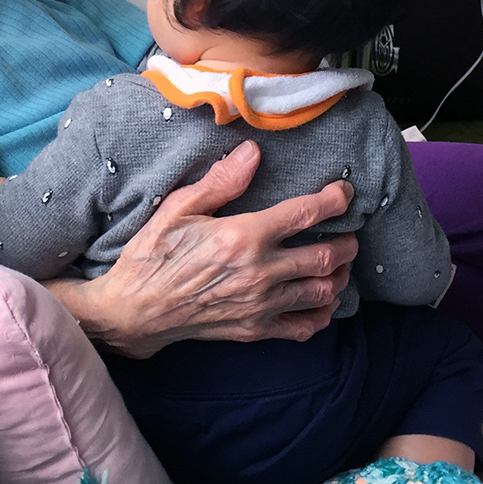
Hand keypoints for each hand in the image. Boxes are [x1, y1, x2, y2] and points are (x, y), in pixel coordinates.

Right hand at [43, 140, 355, 357]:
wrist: (134, 311)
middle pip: (327, 256)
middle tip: (348, 231)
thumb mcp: (178, 208)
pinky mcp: (255, 329)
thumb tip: (253, 153)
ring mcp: (260, 305)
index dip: (335, 200)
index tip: (343, 192)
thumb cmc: (153, 255)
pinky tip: (320, 299)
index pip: (306, 213)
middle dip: (347, 241)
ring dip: (340, 275)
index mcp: (243, 236)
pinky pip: (305, 326)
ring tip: (339, 263)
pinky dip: (322, 313)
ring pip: (323, 291)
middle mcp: (260, 272)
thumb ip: (220, 181)